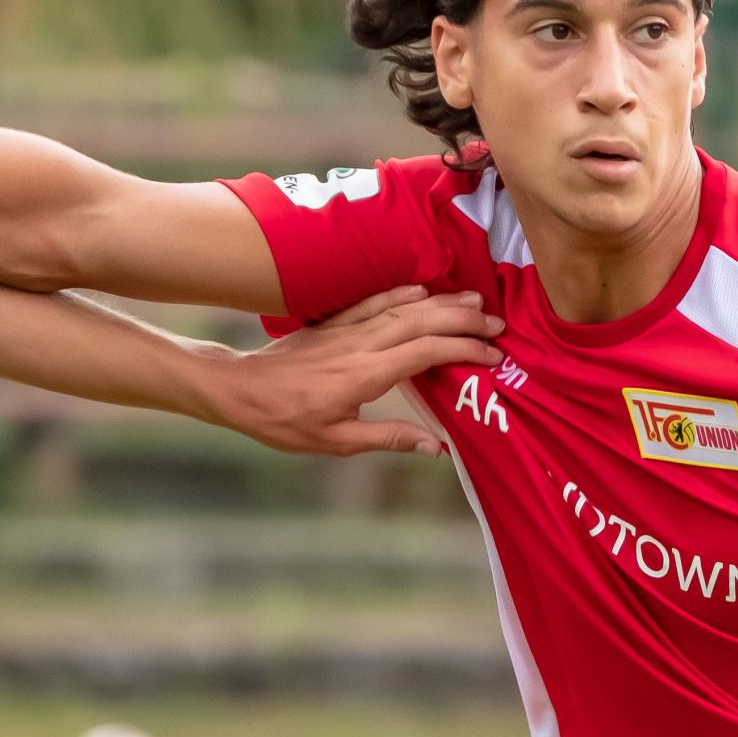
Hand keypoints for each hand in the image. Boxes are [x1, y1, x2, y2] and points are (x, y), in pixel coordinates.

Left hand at [202, 286, 503, 455]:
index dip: (463, 352)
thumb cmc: (284, 421)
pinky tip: (422, 289)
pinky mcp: (333, 323)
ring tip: (475, 302)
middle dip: (463, 321)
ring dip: (441, 302)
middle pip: (422, 322)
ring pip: (403, 308)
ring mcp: (347, 329)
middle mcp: (360, 344)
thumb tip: (436, 447)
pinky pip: (374, 301)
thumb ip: (388, 438)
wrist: (240, 389)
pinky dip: (402, 292)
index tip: (491, 358)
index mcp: (365, 374)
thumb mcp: (335, 441)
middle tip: (497, 325)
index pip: (426, 353)